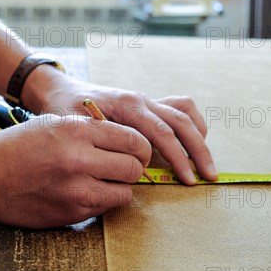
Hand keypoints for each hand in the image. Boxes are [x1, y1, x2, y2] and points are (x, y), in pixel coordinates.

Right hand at [0, 114, 150, 228]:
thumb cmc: (19, 146)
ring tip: (103, 181)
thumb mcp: (56, 123)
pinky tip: (85, 192)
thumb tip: (129, 142)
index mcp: (77, 131)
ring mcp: (76, 190)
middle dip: (134, 168)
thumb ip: (93, 129)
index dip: (141, 148)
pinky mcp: (71, 214)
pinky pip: (105, 208)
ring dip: (120, 188)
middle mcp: (79, 160)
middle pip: (135, 168)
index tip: (136, 152)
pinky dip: (102, 201)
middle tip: (122, 167)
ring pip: (126, 193)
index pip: (134, 141)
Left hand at [25, 71, 216, 185]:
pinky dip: (192, 124)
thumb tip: (128, 168)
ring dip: (199, 139)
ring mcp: (147, 100)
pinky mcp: (149, 103)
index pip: (162, 133)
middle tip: (209, 177)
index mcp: (127, 106)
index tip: (187, 179)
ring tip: (206, 164)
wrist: (61, 90)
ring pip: (185, 113)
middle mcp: (141, 100)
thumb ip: (102, 144)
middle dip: (198, 152)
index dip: (178, 158)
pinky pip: (179, 107)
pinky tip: (195, 142)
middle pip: (181, 123)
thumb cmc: (66, 112)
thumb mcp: (77, 129)